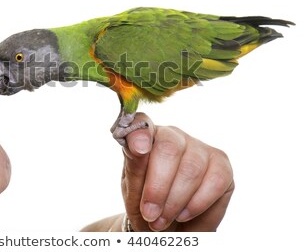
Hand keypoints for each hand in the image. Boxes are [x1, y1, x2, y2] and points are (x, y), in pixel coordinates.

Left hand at [121, 113, 233, 230]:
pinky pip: (215, 181)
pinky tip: (184, 214)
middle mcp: (174, 135)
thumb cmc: (145, 204)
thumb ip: (134, 166)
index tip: (138, 150)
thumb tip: (138, 146)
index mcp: (146, 136)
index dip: (141, 134)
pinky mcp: (222, 165)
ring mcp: (199, 148)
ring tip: (163, 219)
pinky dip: (197, 204)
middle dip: (158, 188)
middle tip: (150, 214)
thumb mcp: (132, 189)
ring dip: (175, 201)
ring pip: (191, 169)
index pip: (142, 123)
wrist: (167, 229)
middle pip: (169, 149)